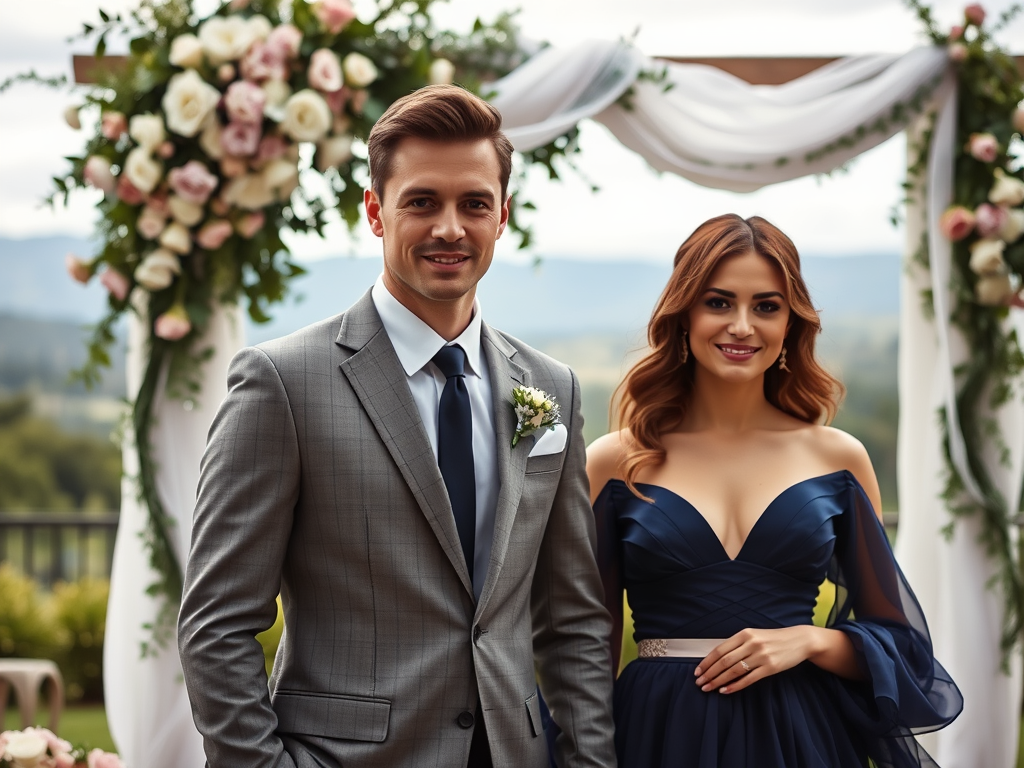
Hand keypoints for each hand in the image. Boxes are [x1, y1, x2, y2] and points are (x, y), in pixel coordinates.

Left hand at [693, 626, 817, 693]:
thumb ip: (738, 644)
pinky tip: (726, 690)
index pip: (720, 650)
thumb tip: (717, 658)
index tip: (697, 671)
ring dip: (719, 681)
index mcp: (745, 634)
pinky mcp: (770, 668)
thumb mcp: (754, 635)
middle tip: (700, 683)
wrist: (799, 640)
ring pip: (734, 671)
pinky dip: (735, 686)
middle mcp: (751, 644)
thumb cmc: (774, 638)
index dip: (707, 662)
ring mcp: (761, 656)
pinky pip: (749, 679)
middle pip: (724, 661)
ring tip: (709, 688)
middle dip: (709, 673)